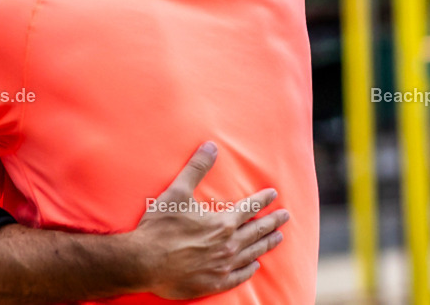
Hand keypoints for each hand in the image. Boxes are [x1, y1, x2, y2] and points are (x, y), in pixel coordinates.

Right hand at [130, 142, 288, 299]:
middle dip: (272, 222)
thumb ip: (196, 168)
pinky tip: (255, 265)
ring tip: (278, 238)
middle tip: (285, 217)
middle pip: (257, 231)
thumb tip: (210, 146)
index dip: (263, 199)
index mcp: (222, 223)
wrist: (143, 262)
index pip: (249, 208)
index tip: (273, 194)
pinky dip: (250, 269)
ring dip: (266, 244)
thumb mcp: (177, 192)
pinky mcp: (214, 282)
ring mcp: (222, 266)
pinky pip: (239, 276)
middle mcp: (228, 245)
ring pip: (252, 253)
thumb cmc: (159, 227)